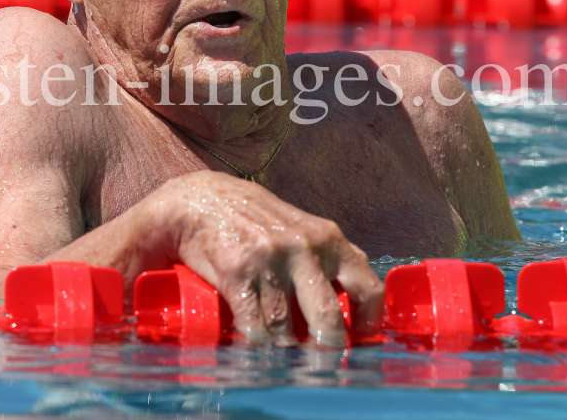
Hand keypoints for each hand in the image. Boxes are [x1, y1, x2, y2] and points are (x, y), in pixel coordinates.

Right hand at [150, 170, 383, 346]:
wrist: (198, 198)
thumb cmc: (254, 219)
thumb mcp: (302, 228)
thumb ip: (328, 257)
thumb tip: (357, 302)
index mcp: (328, 239)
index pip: (365, 288)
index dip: (367, 323)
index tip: (361, 343)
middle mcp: (304, 248)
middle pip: (327, 319)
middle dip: (326, 351)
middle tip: (323, 368)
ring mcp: (270, 260)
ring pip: (286, 329)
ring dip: (284, 352)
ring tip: (285, 362)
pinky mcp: (238, 272)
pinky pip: (254, 325)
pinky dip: (257, 345)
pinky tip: (258, 350)